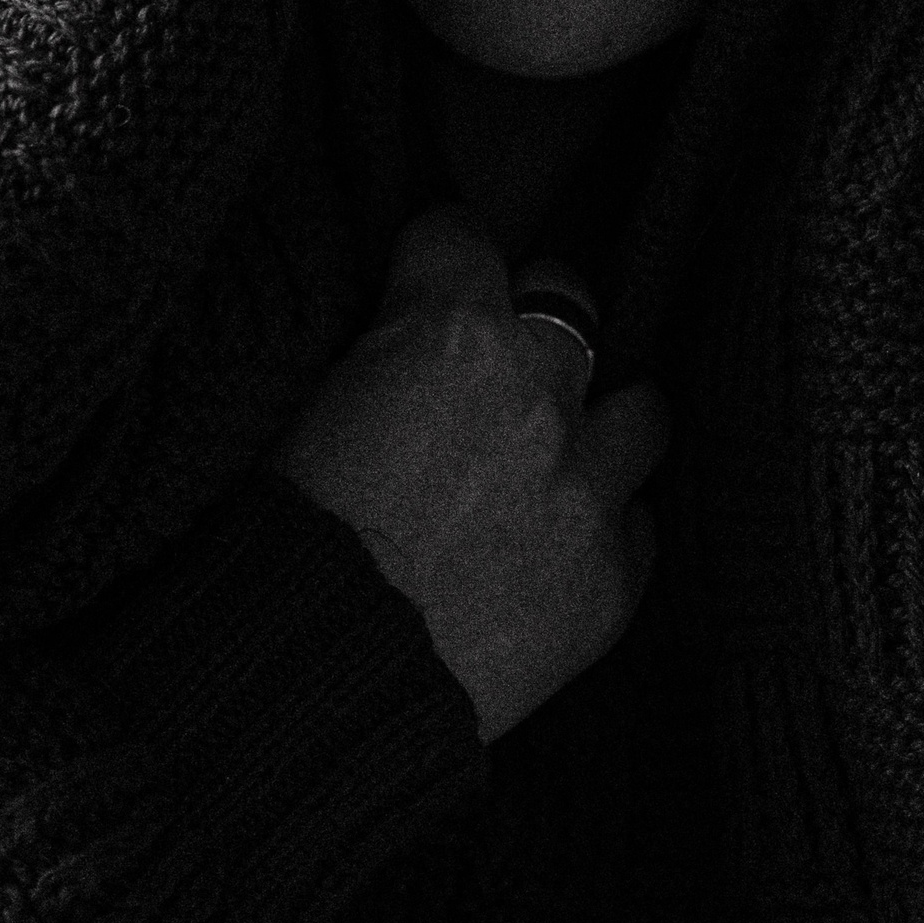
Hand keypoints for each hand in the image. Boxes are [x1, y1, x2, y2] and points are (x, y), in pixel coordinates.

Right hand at [269, 206, 667, 744]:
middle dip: (535, 321)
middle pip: (571, 300)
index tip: (430, 275)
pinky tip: (552, 548)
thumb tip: (402, 332)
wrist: (313, 687)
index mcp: (448, 333)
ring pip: (641, 410)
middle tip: (497, 363)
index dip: (437, 258)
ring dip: (598, 424)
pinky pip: (639, 526)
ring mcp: (586, 489)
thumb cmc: (282, 544)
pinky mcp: (612, 580)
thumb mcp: (304, 404)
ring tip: (554, 455)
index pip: (464, 235)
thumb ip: (382, 348)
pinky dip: (602, 529)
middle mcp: (536, 394)